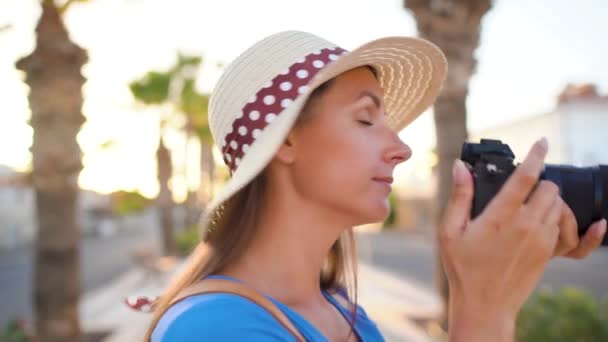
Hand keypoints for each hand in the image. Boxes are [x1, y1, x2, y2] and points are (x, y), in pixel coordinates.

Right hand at [437, 138, 605, 341]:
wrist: (485, 305)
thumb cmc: (463, 268)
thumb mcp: (449, 231)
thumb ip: (459, 196)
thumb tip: (460, 167)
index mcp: (500, 216)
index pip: (526, 176)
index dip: (536, 154)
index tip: (541, 141)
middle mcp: (526, 226)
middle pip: (550, 187)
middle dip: (540, 181)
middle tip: (524, 186)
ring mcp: (541, 240)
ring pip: (559, 205)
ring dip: (548, 199)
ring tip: (528, 205)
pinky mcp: (548, 253)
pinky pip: (565, 227)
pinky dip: (556, 218)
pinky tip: (543, 221)